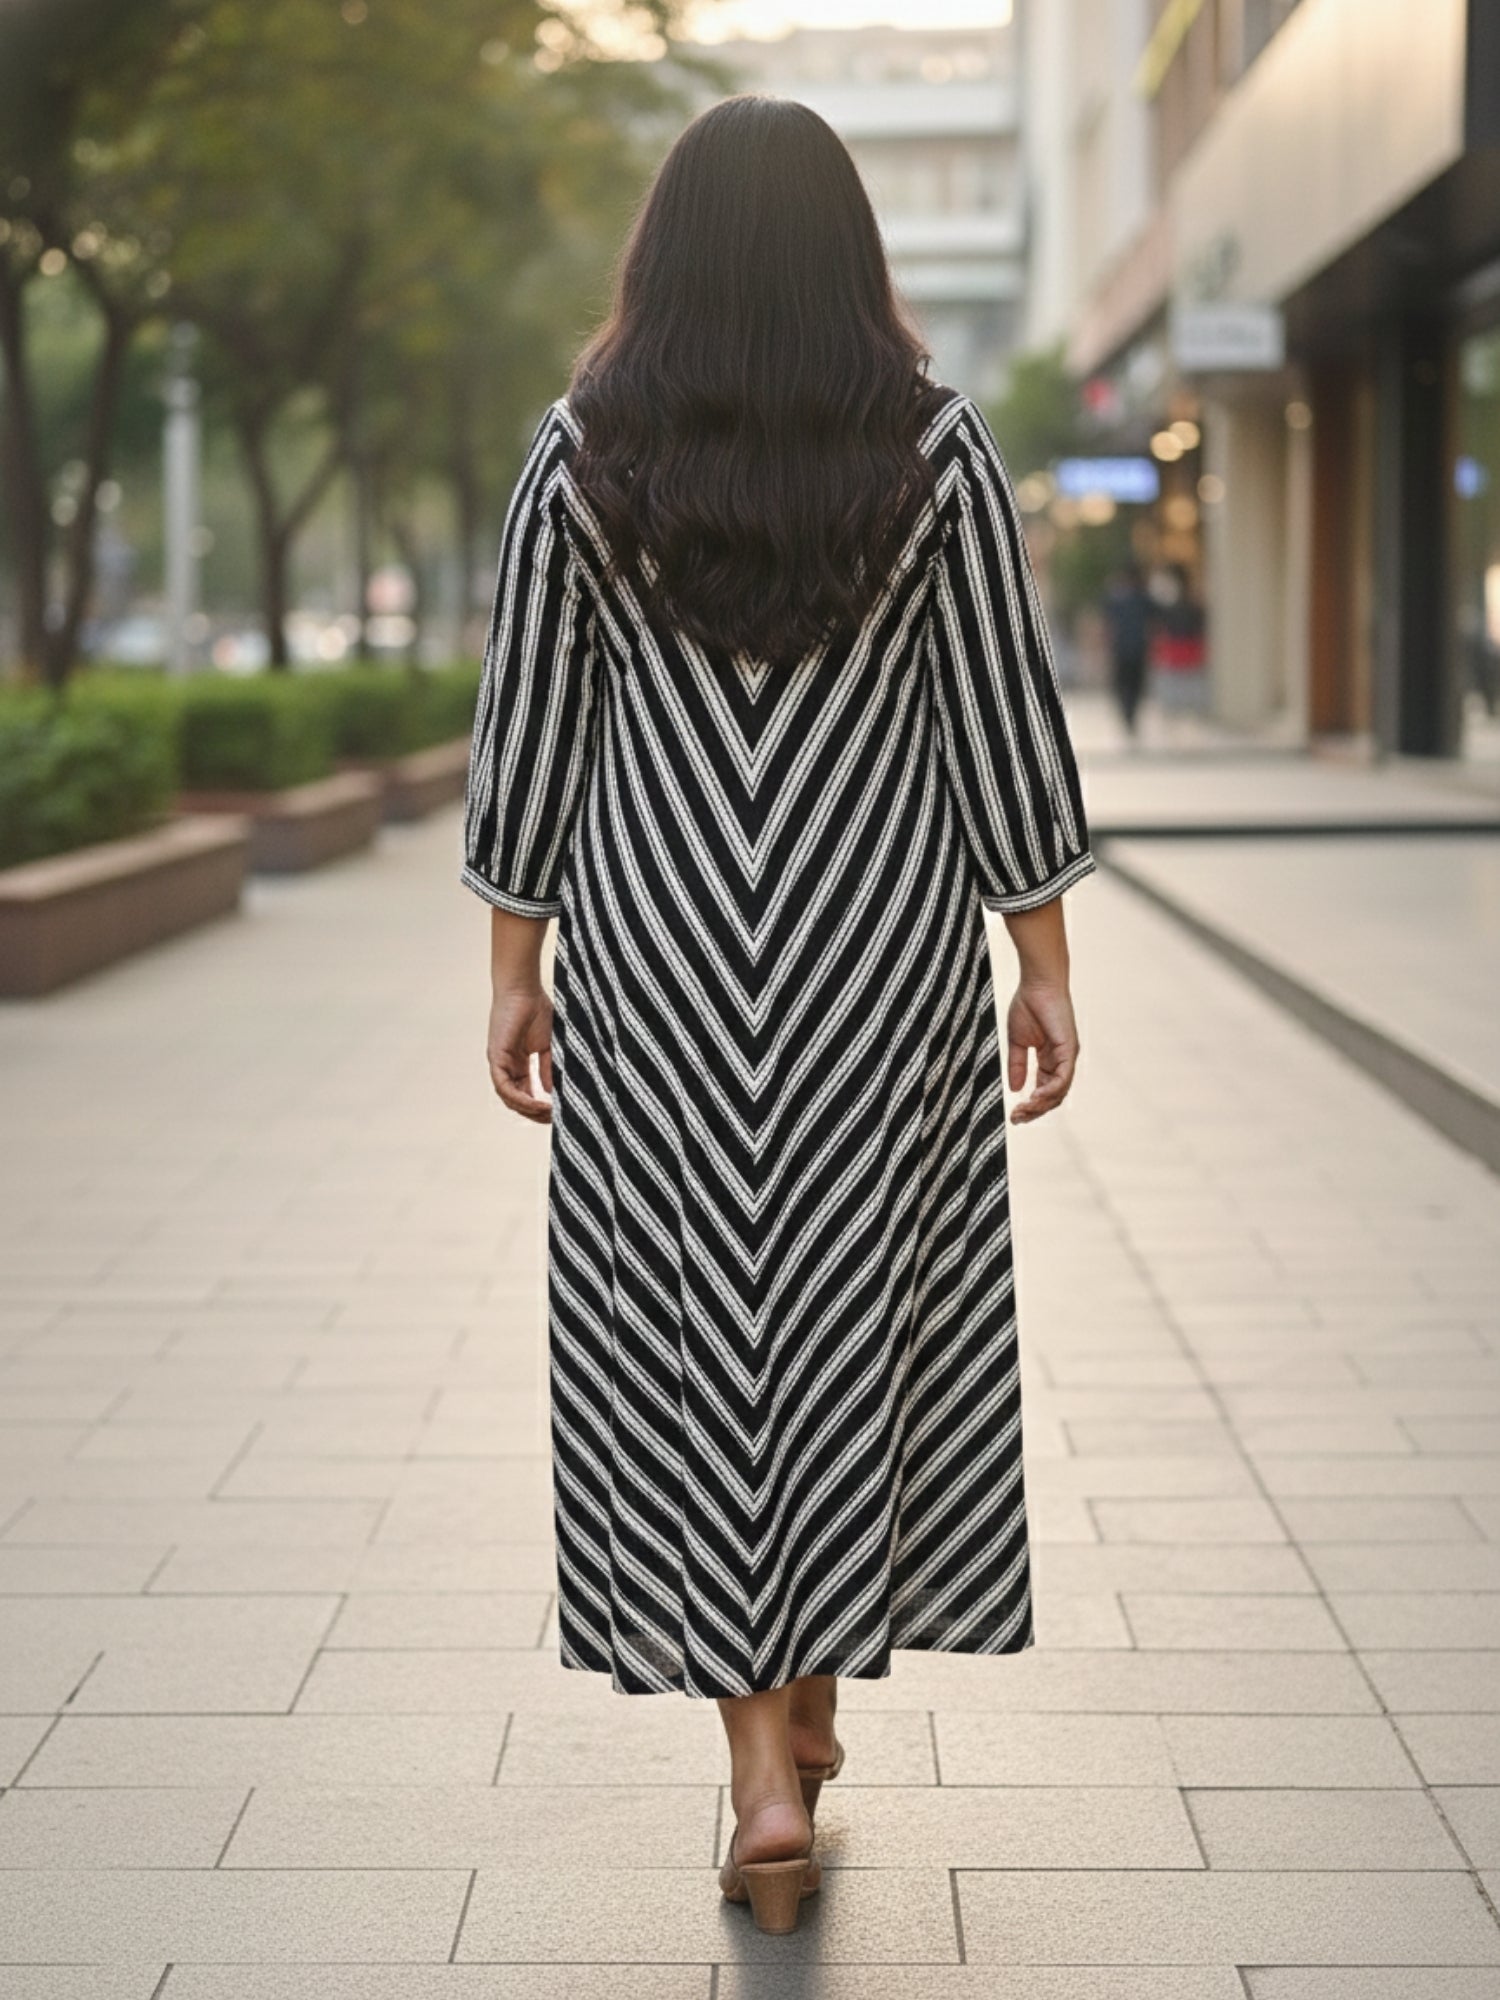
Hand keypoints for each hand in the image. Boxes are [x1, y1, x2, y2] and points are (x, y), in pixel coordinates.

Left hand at [487, 985, 553, 1123]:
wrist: (524, 990)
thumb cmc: (536, 1010)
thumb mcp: (547, 1046)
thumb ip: (548, 1068)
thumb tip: (550, 1092)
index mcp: (518, 1064)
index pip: (525, 1093)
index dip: (539, 1106)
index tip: (557, 1113)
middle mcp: (506, 1066)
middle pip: (516, 1100)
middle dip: (534, 1113)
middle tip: (553, 1119)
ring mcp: (499, 1063)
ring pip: (509, 1097)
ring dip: (528, 1108)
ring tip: (547, 1113)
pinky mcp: (495, 1057)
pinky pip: (504, 1086)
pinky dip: (519, 1097)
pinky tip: (534, 1103)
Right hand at [1006, 980, 1079, 1123]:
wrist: (1037, 985)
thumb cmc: (1028, 1006)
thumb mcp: (1018, 1042)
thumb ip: (1018, 1065)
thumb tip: (1015, 1088)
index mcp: (1050, 1059)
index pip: (1044, 1090)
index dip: (1030, 1105)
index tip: (1014, 1114)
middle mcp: (1061, 1061)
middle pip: (1053, 1096)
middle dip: (1035, 1110)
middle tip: (1017, 1118)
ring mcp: (1067, 1057)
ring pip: (1059, 1091)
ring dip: (1041, 1104)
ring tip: (1024, 1110)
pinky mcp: (1069, 1050)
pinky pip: (1063, 1078)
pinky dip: (1050, 1090)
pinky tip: (1035, 1098)